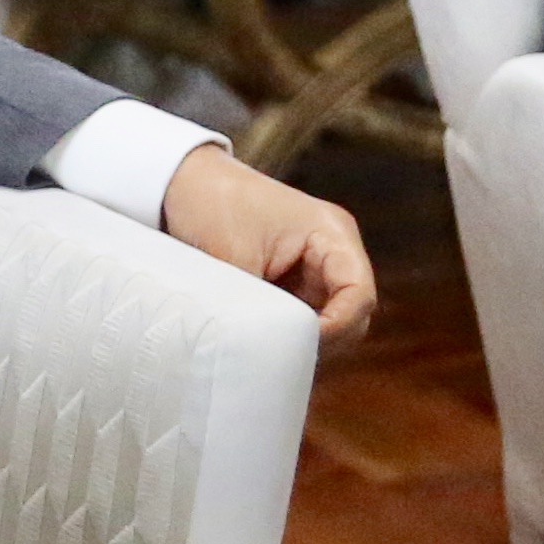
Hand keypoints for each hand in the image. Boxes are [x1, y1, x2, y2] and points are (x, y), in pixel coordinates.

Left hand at [159, 144, 376, 348]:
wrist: (184, 182)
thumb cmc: (214, 203)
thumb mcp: (235, 256)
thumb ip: (259, 306)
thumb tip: (265, 349)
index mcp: (332, 234)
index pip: (359, 295)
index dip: (337, 328)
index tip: (300, 346)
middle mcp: (333, 253)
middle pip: (352, 315)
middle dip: (324, 342)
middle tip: (282, 361)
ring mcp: (314, 271)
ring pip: (330, 323)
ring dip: (305, 342)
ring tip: (270, 358)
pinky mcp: (293, 284)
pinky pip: (304, 321)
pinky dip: (289, 337)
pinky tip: (263, 348)